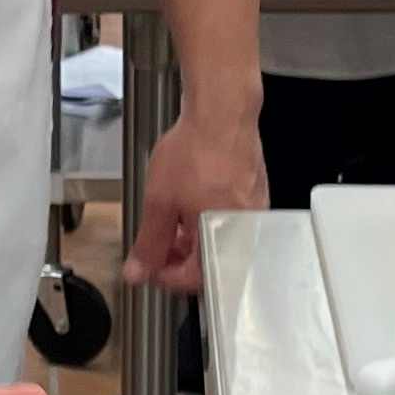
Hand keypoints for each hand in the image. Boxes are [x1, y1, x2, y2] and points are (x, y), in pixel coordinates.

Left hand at [126, 105, 267, 292]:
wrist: (222, 113)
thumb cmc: (196, 152)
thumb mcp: (160, 203)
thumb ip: (149, 243)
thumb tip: (138, 273)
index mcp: (223, 241)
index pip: (194, 281)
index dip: (164, 276)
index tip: (148, 265)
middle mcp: (245, 231)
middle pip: (209, 261)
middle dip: (178, 256)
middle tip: (156, 241)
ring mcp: (254, 211)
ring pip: (220, 238)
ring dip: (192, 236)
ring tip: (172, 216)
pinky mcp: (256, 192)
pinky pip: (231, 218)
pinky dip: (209, 217)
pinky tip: (193, 198)